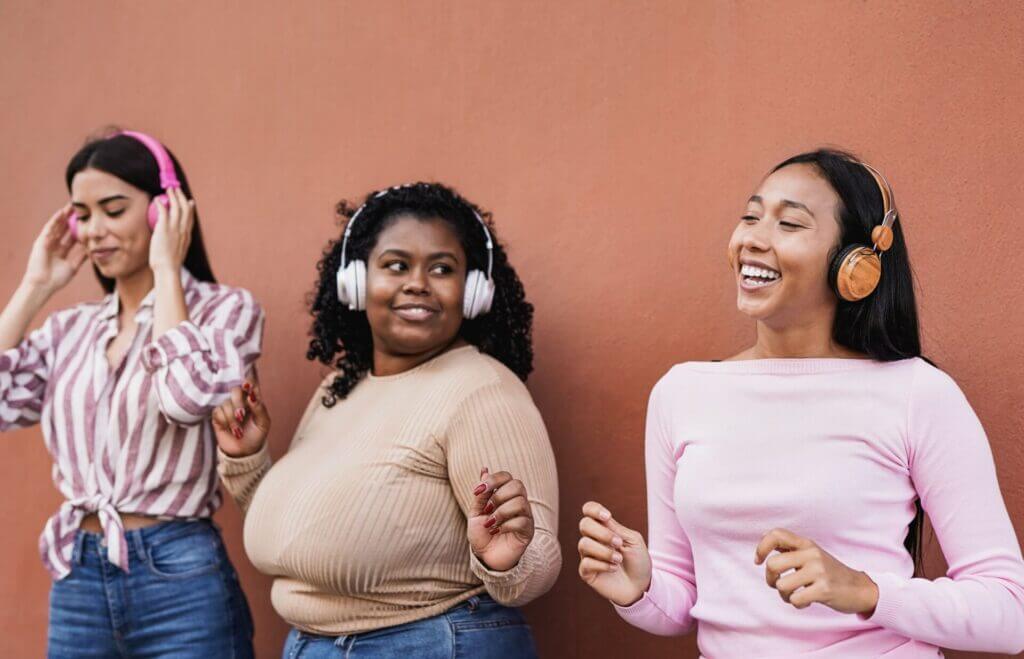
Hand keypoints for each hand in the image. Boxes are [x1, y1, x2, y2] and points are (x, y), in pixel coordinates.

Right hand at [22, 205, 87, 293]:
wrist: (43, 285)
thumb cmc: (57, 279)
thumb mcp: (73, 266)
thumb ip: (81, 257)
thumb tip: (92, 249)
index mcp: (61, 251)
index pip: (72, 237)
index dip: (79, 229)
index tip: (89, 222)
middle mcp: (54, 245)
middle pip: (64, 229)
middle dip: (72, 220)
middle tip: (82, 209)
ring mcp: (47, 242)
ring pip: (57, 226)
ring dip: (64, 216)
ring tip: (72, 206)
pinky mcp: (41, 241)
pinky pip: (49, 228)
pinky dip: (55, 220)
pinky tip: (61, 213)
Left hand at [148, 187, 194, 275]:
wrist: (168, 269)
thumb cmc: (169, 266)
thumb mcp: (177, 254)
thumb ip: (176, 246)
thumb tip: (172, 246)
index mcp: (187, 236)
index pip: (190, 218)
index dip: (190, 208)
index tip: (189, 201)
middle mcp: (183, 230)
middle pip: (185, 209)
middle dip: (182, 197)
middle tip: (177, 190)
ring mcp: (175, 228)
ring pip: (176, 207)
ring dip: (173, 196)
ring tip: (169, 190)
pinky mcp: (165, 228)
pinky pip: (163, 211)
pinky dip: (160, 203)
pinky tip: (156, 199)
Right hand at [212, 372, 269, 457]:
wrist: (244, 451)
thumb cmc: (256, 435)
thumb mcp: (263, 424)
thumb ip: (260, 409)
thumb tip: (252, 396)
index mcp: (253, 400)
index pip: (251, 384)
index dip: (248, 382)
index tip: (247, 386)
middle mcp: (240, 401)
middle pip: (236, 390)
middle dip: (238, 403)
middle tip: (241, 416)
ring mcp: (228, 407)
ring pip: (226, 403)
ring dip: (232, 419)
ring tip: (238, 431)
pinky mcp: (218, 415)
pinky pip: (218, 411)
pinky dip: (224, 421)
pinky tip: (229, 429)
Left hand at [467, 468, 534, 571]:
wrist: (485, 556)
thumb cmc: (482, 533)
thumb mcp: (475, 512)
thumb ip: (481, 493)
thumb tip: (484, 469)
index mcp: (506, 495)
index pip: (507, 476)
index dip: (493, 479)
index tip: (477, 491)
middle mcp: (519, 502)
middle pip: (518, 485)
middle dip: (498, 496)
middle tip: (486, 510)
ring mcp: (525, 516)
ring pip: (520, 503)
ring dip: (500, 512)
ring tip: (490, 524)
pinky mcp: (528, 532)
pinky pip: (522, 521)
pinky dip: (506, 525)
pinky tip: (497, 531)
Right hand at [578, 501, 651, 606]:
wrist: (641, 586)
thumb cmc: (638, 561)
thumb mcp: (633, 540)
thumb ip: (617, 529)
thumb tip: (602, 518)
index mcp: (604, 528)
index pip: (589, 510)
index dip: (593, 509)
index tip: (607, 516)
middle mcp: (593, 539)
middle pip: (584, 524)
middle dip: (602, 533)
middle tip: (618, 543)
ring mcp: (588, 555)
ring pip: (584, 544)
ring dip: (604, 551)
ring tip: (619, 559)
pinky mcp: (586, 572)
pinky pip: (586, 563)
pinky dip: (603, 565)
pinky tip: (613, 569)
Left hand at [755, 528, 878, 614]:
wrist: (860, 588)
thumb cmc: (829, 573)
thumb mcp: (812, 555)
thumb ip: (791, 549)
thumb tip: (763, 541)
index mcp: (806, 544)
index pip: (776, 534)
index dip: (761, 547)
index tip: (758, 561)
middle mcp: (811, 554)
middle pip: (772, 564)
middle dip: (770, 579)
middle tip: (777, 584)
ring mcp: (818, 571)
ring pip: (781, 585)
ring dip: (784, 595)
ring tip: (795, 595)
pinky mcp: (824, 589)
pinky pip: (795, 599)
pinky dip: (797, 604)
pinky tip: (807, 601)